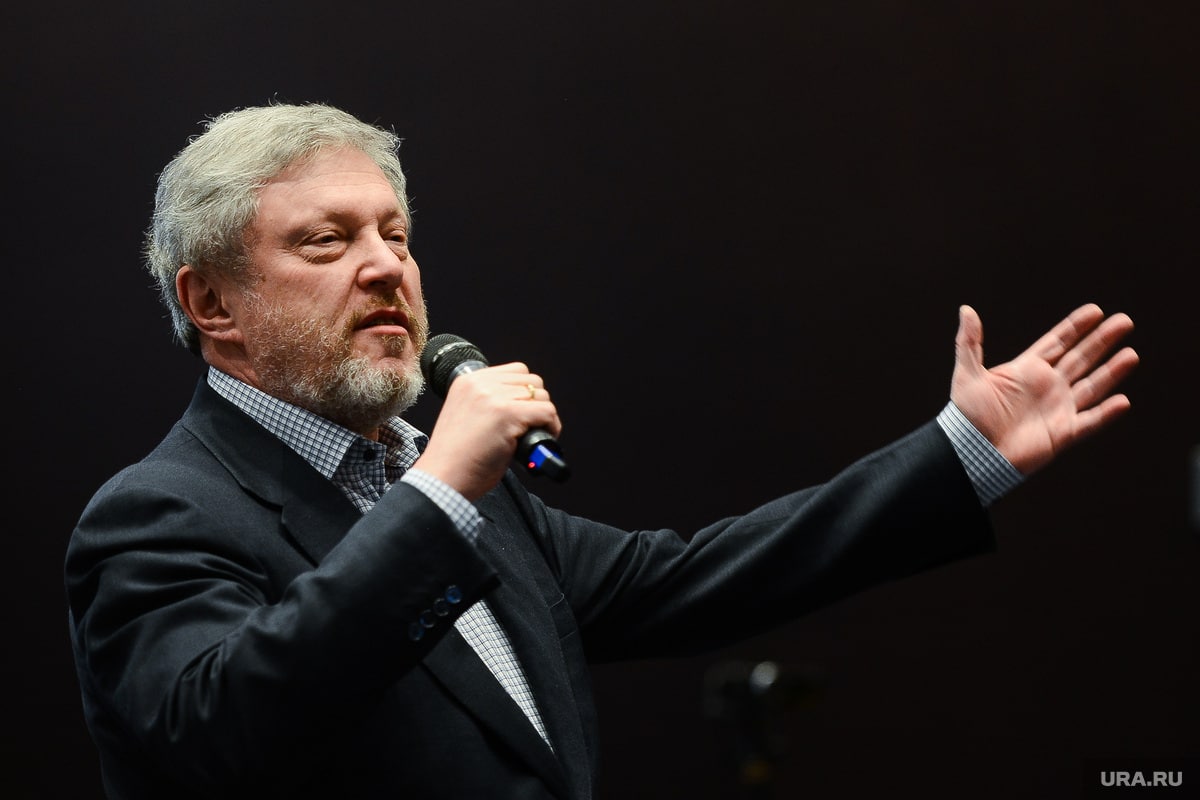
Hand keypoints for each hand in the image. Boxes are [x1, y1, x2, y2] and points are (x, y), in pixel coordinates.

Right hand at [414, 363, 562, 499]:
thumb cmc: (455, 458)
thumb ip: (488, 402)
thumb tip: (523, 403)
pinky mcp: (507, 414)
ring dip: (544, 416)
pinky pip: (547, 412)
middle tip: (530, 426)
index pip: (515, 371)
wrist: (443, 478)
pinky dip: (551, 427)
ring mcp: (493, 398)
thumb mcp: (466, 415)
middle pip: (532, 381)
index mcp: (468, 381)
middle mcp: (480, 384)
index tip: (523, 413)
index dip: (525, 393)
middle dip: (536, 404)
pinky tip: (540, 440)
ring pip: (541, 396)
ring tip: (533, 435)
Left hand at [950, 303, 1138, 474]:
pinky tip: (1122, 401)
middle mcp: (1047, 386)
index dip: (1076, 326)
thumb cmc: (966, 416)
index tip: (1096, 310)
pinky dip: (1106, 413)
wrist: (971, 453)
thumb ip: (969, 342)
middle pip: (1081, 358)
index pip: (1058, 342)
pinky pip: (1090, 422)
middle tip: (1124, 321)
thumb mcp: (967, 374)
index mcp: (1027, 370)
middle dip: (1102, 340)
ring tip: (1131, 355)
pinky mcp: (1062, 433)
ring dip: (1112, 371)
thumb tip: (966, 309)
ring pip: (1092, 386)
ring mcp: (1057, 409)